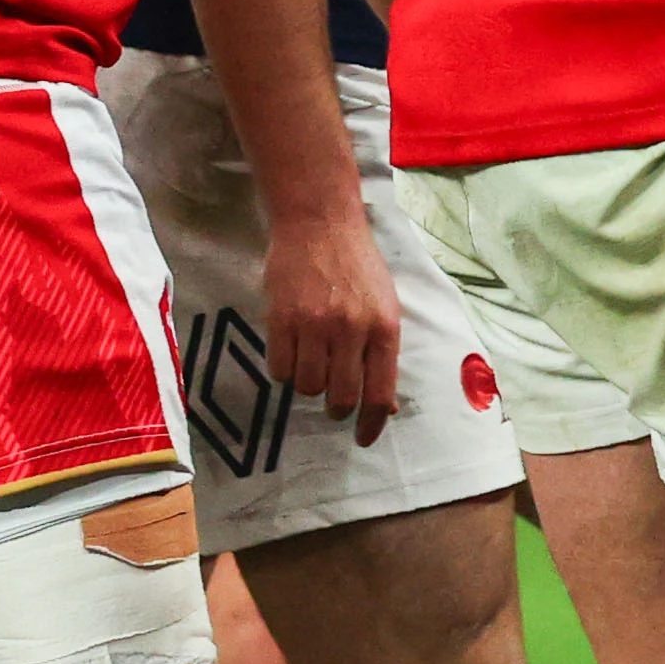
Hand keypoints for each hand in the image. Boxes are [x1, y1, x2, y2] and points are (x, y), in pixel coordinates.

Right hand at [263, 200, 402, 447]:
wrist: (320, 224)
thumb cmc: (358, 266)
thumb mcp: (386, 304)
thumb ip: (384, 352)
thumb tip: (383, 405)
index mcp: (385, 328)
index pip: (380, 391)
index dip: (371, 423)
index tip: (363, 439)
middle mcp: (352, 329)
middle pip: (341, 397)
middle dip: (337, 407)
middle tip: (333, 400)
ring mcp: (315, 325)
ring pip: (306, 386)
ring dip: (309, 384)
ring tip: (313, 360)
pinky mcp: (281, 319)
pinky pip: (278, 368)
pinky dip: (284, 369)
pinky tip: (292, 350)